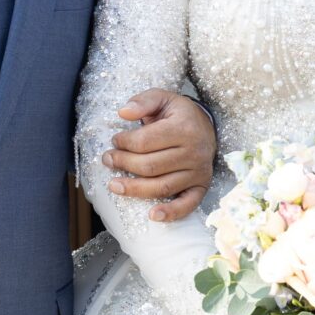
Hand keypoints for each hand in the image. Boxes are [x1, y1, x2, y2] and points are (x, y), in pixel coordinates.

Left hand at [105, 89, 215, 221]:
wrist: (207, 126)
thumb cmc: (178, 114)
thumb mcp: (162, 98)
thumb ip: (142, 101)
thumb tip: (123, 113)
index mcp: (183, 128)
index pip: (145, 142)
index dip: (124, 143)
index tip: (115, 141)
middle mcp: (193, 152)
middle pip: (149, 166)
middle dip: (123, 164)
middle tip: (108, 160)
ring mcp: (198, 172)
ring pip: (161, 186)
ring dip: (134, 189)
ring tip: (113, 185)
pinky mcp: (201, 187)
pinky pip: (187, 204)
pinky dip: (170, 213)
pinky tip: (152, 215)